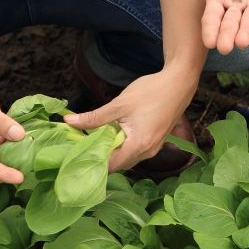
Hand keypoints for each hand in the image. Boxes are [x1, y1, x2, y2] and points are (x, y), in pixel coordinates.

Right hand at [0, 68, 25, 183]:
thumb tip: (19, 135)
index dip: (1, 173)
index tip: (19, 178)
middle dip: (10, 170)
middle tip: (33, 171)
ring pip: (3, 153)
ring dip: (18, 156)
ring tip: (38, 159)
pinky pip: (9, 138)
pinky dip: (20, 141)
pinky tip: (35, 142)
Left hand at [64, 67, 197, 171]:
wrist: (180, 83)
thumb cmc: (151, 92)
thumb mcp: (119, 104)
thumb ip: (94, 117)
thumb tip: (68, 122)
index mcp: (139, 146)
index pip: (111, 166)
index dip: (93, 161)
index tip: (77, 152)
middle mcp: (148, 152)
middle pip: (119, 164)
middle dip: (101, 156)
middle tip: (82, 143)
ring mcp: (154, 147)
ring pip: (127, 156)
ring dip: (113, 149)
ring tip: (96, 136)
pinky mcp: (157, 140)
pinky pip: (136, 149)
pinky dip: (124, 144)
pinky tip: (115, 131)